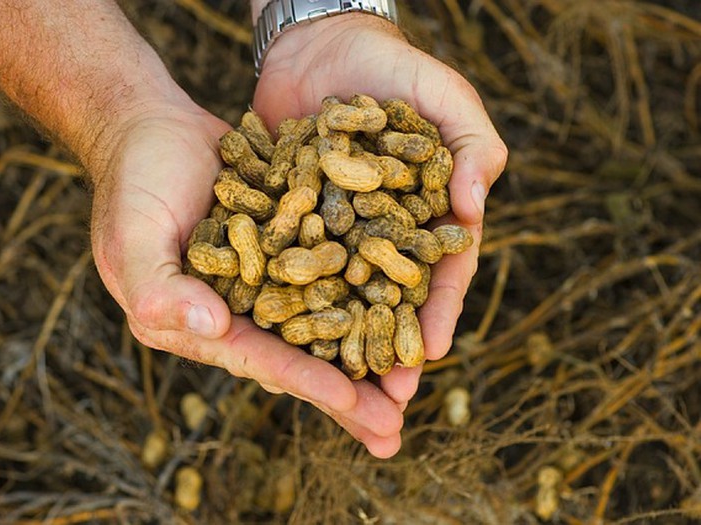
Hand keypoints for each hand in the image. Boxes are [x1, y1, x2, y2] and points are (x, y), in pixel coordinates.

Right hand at [89, 98, 402, 457]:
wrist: (153, 127)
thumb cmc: (132, 182)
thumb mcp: (133, 237)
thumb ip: (160, 288)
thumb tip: (214, 329)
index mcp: (196, 323)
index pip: (258, 359)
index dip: (306, 382)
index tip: (355, 403)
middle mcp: (237, 311)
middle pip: (300, 357)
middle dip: (347, 395)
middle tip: (395, 430)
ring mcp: (268, 278)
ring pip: (325, 322)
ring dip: (366, 353)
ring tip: (411, 385)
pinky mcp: (290, 243)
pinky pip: (333, 271)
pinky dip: (366, 290)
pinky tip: (406, 308)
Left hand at [254, 13, 507, 429]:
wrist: (320, 44)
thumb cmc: (393, 69)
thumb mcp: (445, 97)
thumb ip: (472, 145)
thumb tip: (473, 203)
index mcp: (425, 217)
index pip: (439, 275)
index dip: (438, 313)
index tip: (431, 354)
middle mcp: (378, 236)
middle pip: (386, 302)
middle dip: (387, 351)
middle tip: (385, 404)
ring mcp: (332, 234)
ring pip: (336, 298)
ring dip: (337, 346)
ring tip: (332, 392)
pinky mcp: (288, 223)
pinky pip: (287, 268)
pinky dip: (285, 302)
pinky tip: (277, 337)